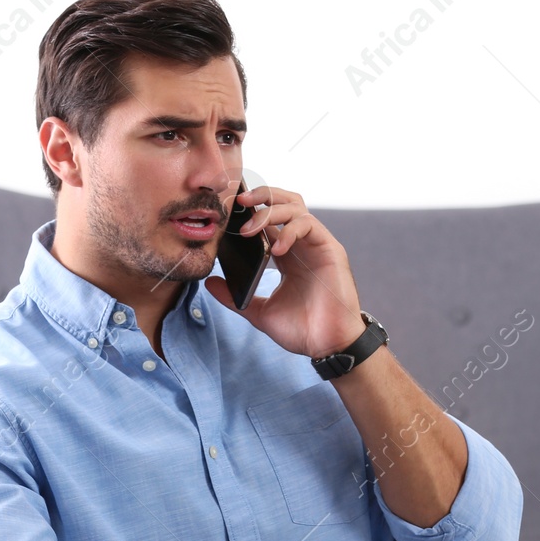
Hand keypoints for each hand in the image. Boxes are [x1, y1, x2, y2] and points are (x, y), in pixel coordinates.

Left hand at [204, 186, 366, 357]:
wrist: (328, 346)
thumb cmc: (302, 330)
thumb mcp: (259, 312)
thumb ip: (234, 297)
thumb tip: (209, 282)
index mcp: (286, 255)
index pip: (268, 219)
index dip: (249, 209)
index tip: (226, 210)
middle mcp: (301, 245)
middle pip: (284, 201)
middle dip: (261, 195)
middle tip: (237, 201)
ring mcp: (316, 245)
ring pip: (295, 207)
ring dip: (269, 211)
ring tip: (249, 229)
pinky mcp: (330, 249)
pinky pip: (309, 225)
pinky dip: (289, 231)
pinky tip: (276, 249)